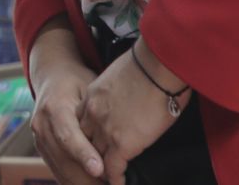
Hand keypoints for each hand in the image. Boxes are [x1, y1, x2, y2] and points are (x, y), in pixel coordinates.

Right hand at [28, 58, 104, 184]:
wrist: (52, 78)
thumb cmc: (76, 82)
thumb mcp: (88, 89)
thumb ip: (95, 114)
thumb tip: (115, 137)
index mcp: (54, 106)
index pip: (68, 135)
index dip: (84, 155)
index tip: (100, 170)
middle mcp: (42, 125)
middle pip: (64, 159)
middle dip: (88, 178)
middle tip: (110, 183)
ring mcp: (39, 139)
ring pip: (61, 170)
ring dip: (84, 182)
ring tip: (106, 184)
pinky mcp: (42, 149)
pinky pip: (58, 171)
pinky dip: (76, 181)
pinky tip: (93, 183)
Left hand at [79, 41, 189, 184]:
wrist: (158, 66)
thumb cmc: (149, 66)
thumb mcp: (120, 76)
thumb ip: (116, 91)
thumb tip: (127, 98)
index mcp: (92, 95)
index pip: (81, 122)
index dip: (85, 136)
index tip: (90, 146)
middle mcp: (93, 113)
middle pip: (83, 142)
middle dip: (87, 156)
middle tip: (92, 168)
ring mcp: (105, 130)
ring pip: (95, 158)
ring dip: (99, 170)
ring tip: (103, 180)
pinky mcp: (122, 143)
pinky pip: (113, 169)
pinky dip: (115, 179)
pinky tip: (118, 183)